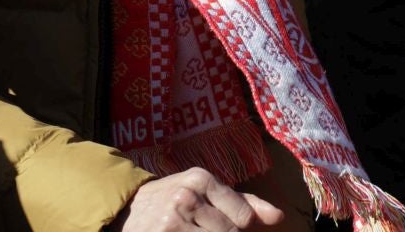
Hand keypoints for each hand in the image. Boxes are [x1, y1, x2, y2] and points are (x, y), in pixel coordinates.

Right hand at [115, 169, 285, 230]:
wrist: (125, 212)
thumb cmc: (171, 201)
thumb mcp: (203, 192)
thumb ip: (242, 203)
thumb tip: (279, 216)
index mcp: (200, 178)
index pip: (243, 218)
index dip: (234, 228)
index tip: (215, 224)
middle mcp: (186, 196)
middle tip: (200, 227)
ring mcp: (173, 221)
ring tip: (190, 230)